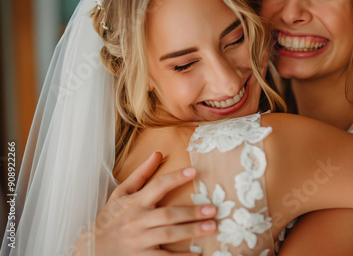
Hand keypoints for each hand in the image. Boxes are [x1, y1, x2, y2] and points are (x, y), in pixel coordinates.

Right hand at [73, 151, 216, 254]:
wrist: (92, 248)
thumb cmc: (112, 217)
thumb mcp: (122, 193)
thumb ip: (142, 174)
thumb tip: (158, 153)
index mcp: (135, 202)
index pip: (157, 186)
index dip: (176, 178)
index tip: (194, 171)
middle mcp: (137, 220)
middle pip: (168, 214)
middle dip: (191, 212)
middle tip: (213, 209)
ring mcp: (139, 240)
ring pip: (168, 235)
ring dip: (190, 231)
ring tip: (211, 227)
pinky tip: (196, 253)